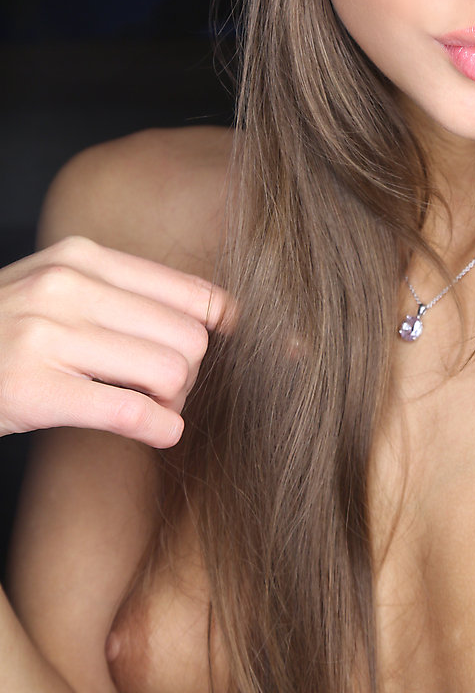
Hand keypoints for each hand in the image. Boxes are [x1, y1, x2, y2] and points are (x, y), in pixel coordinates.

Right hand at [0, 236, 231, 447]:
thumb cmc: (4, 331)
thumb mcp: (58, 288)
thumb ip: (124, 294)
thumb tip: (217, 314)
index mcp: (82, 258)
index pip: (188, 290)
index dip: (224, 324)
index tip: (234, 345)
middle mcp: (67, 287)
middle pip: (189, 336)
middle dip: (192, 372)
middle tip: (169, 390)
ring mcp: (47, 335)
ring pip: (170, 370)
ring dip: (175, 402)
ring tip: (155, 409)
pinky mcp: (33, 388)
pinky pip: (129, 412)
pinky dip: (158, 428)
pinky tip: (160, 434)